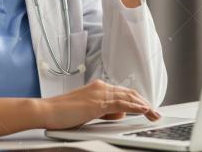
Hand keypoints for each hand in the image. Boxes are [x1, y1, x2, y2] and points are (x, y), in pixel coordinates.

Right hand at [38, 79, 160, 129]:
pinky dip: (135, 107)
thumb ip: (104, 111)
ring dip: (144, 106)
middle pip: (129, 94)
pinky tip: (143, 110)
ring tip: (154, 113)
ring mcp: (99, 94)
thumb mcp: (88, 112)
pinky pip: (121, 104)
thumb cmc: (62, 113)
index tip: (147, 108)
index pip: (123, 93)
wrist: (47, 111)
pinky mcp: (97, 103)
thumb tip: (119, 114)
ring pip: (128, 98)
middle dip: (144, 103)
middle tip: (155, 113)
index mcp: (98, 88)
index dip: (137, 100)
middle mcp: (101, 87)